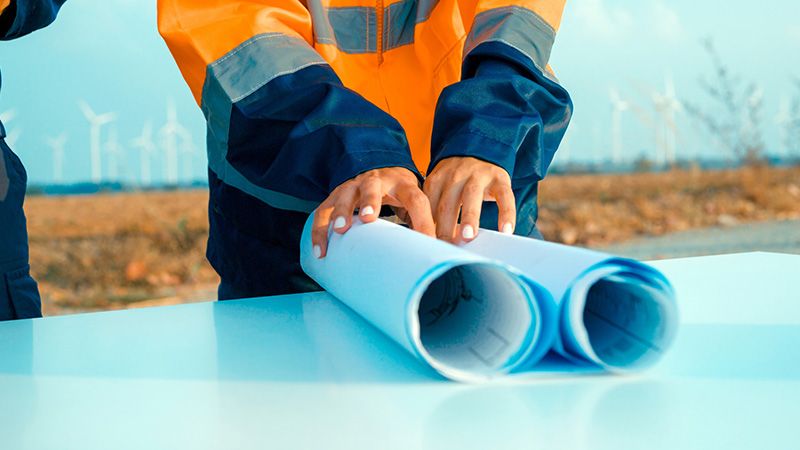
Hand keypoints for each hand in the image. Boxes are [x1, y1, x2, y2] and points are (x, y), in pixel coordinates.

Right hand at [312, 167, 434, 257]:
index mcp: (402, 184)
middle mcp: (376, 181)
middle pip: (372, 187)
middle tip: (369, 218)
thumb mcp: (414, 199)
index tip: (427, 241)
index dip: (423, 219)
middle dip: (370, 201)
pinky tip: (321, 251)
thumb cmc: (400, 192)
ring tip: (341, 230)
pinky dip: (319, 231)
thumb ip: (425, 219)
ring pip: (344, 196)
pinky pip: (323, 212)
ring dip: (342, 212)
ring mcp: (352, 187)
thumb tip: (441, 248)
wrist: (377, 168)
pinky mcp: (334, 196)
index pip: (415, 198)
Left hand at [423, 156, 515, 242]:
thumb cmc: (456, 180)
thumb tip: (430, 242)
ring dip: (469, 218)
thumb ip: (434, 210)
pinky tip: (506, 230)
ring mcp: (479, 176)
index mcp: (437, 180)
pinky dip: (506, 214)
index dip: (428, 225)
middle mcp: (456, 176)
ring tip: (468, 237)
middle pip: (448, 203)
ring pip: (472, 196)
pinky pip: (504, 197)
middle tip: (446, 246)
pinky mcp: (499, 179)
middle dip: (445, 226)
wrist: (478, 150)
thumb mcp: (440, 188)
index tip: (429, 245)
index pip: (429, 205)